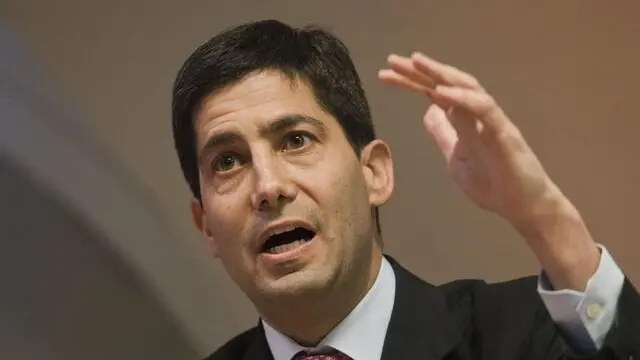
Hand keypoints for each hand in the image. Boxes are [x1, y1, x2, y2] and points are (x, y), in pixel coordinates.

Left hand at [379, 53, 600, 290]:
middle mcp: (477, 114)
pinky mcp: (505, 134)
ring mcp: (492, 122)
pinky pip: (484, 109)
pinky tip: (440, 92)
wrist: (523, 208)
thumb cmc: (493, 182)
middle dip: (419, 71)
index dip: (411, 82)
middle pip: (447, 84)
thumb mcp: (455, 158)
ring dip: (441, 74)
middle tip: (391, 61)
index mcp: (464, 120)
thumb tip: (428, 110)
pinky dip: (462, 99)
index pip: (435, 93)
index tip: (385, 75)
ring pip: (467, 87)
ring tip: (416, 63)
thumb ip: (443, 134)